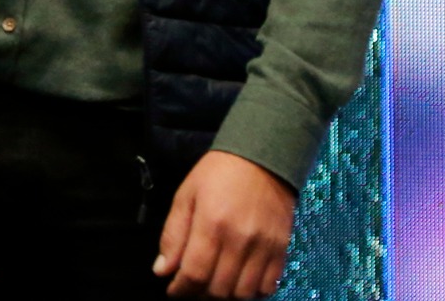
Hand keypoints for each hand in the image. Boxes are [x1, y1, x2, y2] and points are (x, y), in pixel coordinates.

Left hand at [153, 151, 294, 298]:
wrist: (262, 158)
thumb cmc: (218, 174)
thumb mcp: (186, 195)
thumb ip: (173, 234)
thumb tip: (163, 270)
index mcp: (212, 223)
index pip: (194, 274)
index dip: (181, 290)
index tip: (173, 290)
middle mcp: (240, 239)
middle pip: (219, 289)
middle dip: (200, 295)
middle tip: (192, 287)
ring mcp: (264, 247)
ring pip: (243, 293)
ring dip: (225, 296)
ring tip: (214, 285)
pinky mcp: (282, 249)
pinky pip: (268, 287)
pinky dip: (252, 292)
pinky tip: (239, 281)